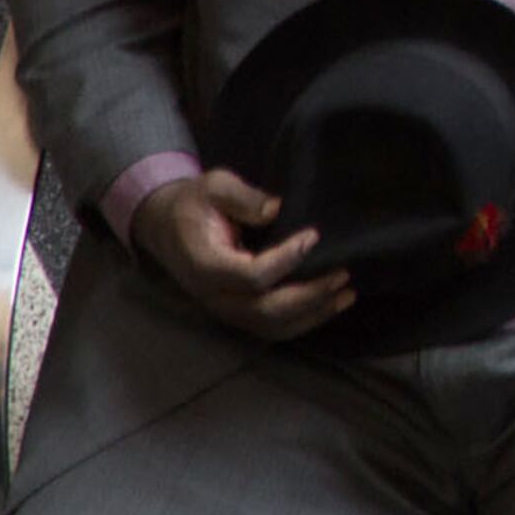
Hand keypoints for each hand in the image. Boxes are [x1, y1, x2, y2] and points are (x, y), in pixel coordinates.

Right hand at [132, 170, 354, 342]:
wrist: (167, 226)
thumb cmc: (195, 202)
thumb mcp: (215, 186)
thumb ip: (243, 197)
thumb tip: (275, 208)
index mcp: (205, 264)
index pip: (250, 275)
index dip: (286, 260)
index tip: (312, 236)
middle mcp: (214, 295)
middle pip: (265, 309)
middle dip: (309, 295)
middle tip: (343, 274)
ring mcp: (224, 308)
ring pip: (270, 326)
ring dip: (312, 314)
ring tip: (347, 295)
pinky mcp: (236, 312)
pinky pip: (270, 328)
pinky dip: (302, 321)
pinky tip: (330, 305)